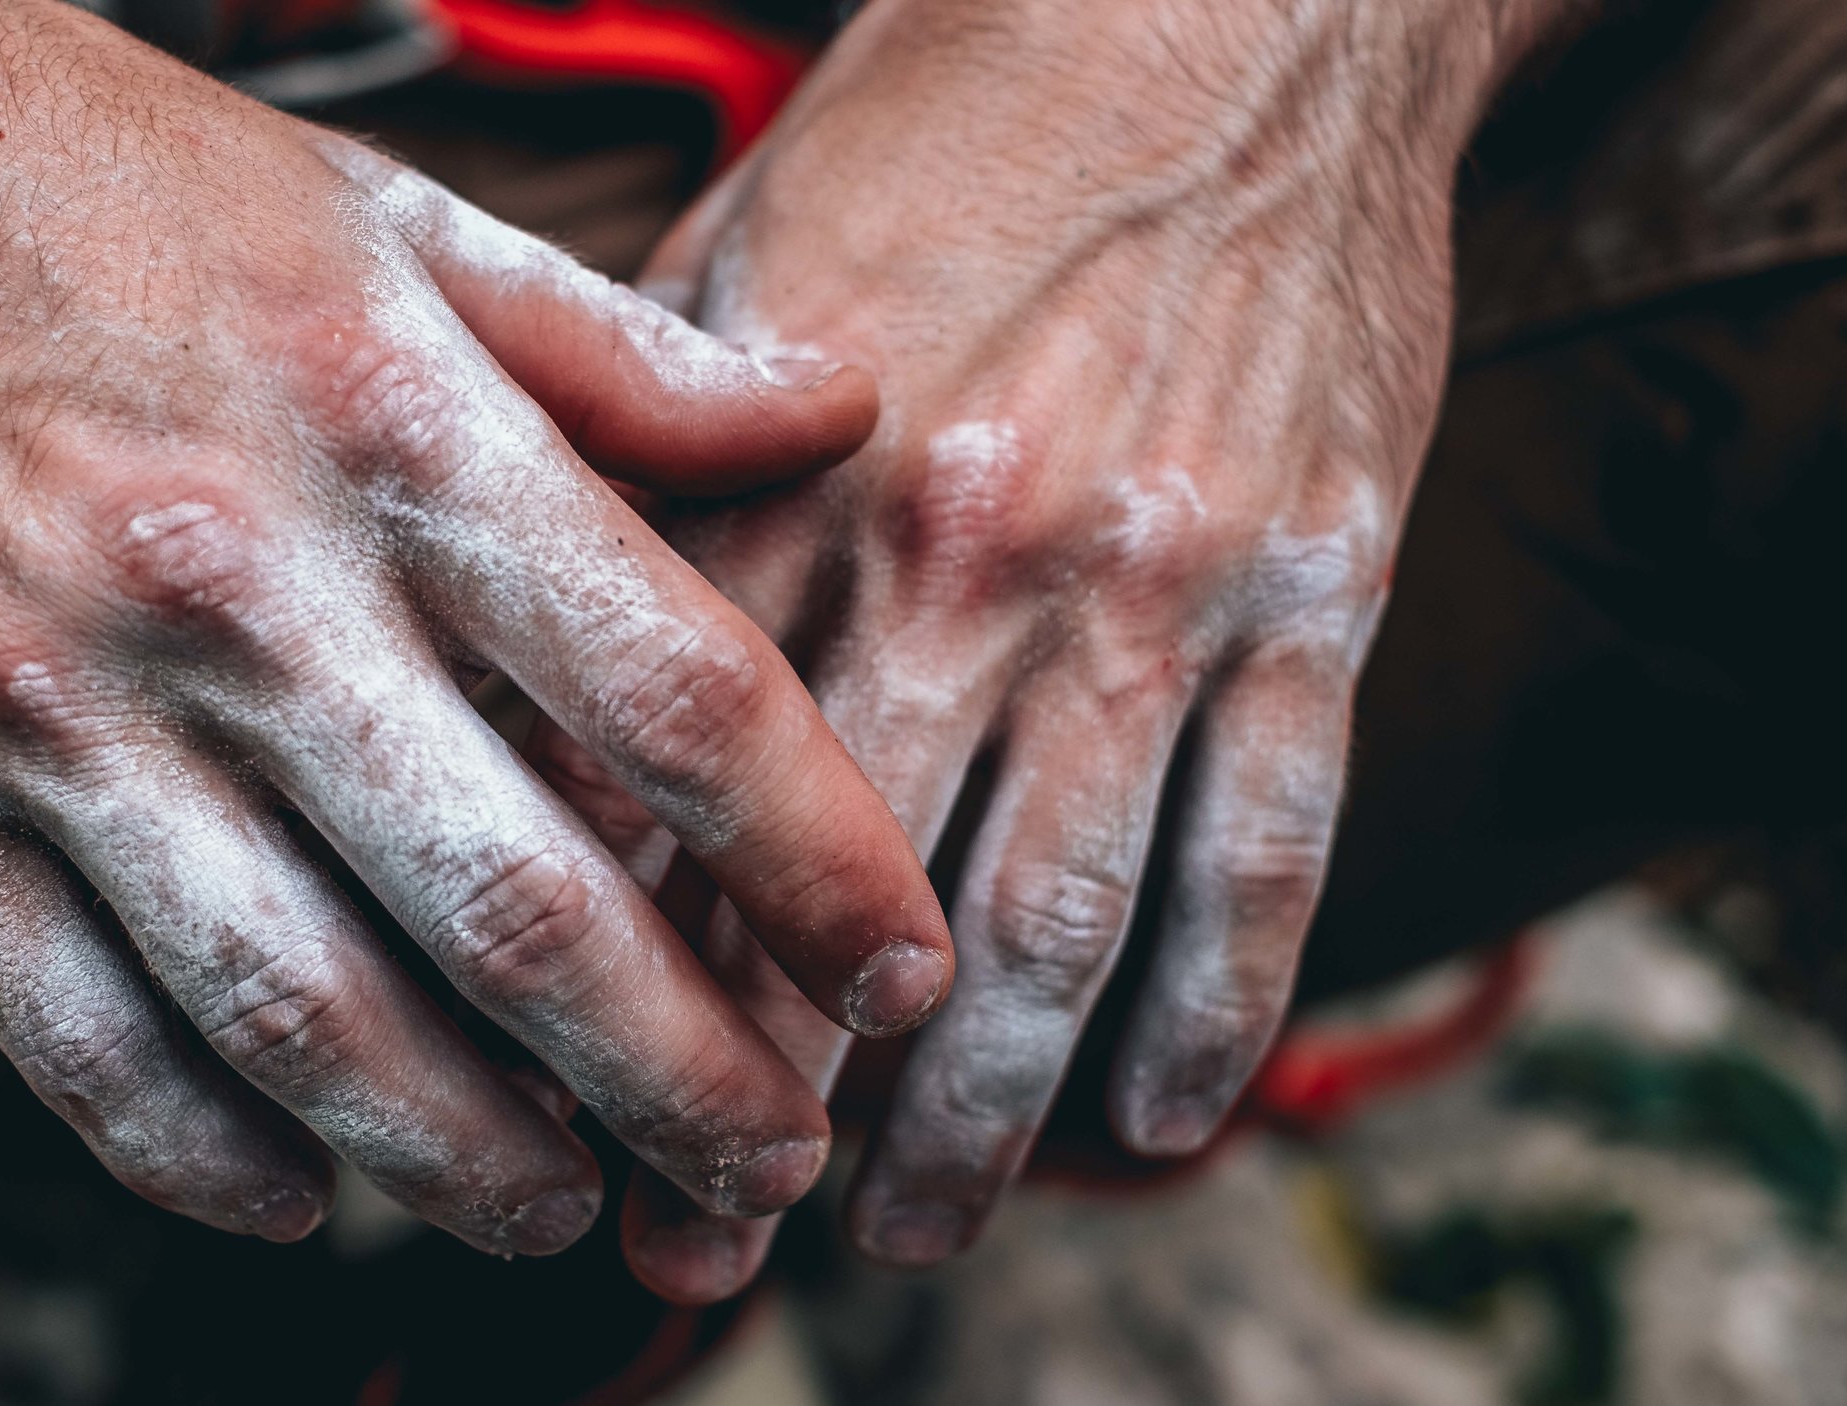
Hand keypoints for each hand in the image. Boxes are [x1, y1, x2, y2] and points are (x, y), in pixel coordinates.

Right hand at [0, 0, 954, 1253]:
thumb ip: (615, 350)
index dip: (817, 861)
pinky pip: (66, 1028)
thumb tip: (833, 413)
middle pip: (515, 908)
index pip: (671, 689)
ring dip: (461, 1158)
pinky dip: (196, 1151)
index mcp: (382, 414)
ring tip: (559, 1209)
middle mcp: (228, 577)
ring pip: (300, 1015)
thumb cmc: (70, 166)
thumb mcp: (371, 207)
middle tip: (767, 1171)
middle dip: (678, 1083)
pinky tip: (298, 1191)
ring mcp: (45, 696)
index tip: (893, 968)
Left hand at [532, 0, 1565, 1296]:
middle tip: (712, 1243)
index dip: (625, 980)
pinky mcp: (1320, 590)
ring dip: (985, 1117)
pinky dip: (1216, 1014)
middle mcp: (974, 552)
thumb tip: (526, 662)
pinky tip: (1158, 1121)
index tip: (574, 1113)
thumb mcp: (745, 265)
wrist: (1224, 10)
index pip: (684, 791)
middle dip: (779, 1108)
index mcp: (806, 476)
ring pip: (1064, 922)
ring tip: (917, 1228)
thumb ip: (647, 466)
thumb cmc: (953, 139)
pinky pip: (1270, 853)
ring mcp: (1163, 585)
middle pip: (855, 903)